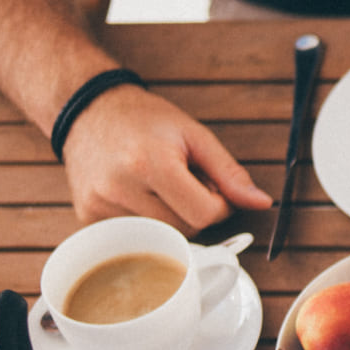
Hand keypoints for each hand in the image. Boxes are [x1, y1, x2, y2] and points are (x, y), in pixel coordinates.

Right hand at [60, 85, 270, 230]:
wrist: (87, 110)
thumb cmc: (144, 119)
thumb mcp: (194, 135)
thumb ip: (230, 173)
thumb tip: (262, 203)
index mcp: (150, 163)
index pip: (205, 215)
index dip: (218, 205)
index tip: (210, 187)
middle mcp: (119, 187)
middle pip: (184, 231)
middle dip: (194, 212)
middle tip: (182, 182)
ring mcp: (99, 205)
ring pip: (161, 239)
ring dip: (170, 219)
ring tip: (158, 186)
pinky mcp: (88, 217)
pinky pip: (135, 239)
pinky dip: (147, 225)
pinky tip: (138, 196)